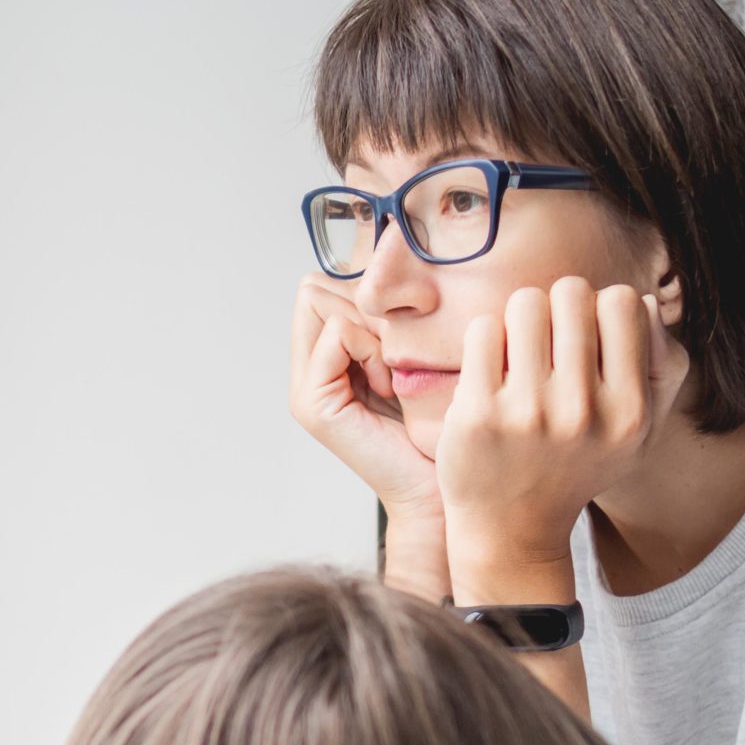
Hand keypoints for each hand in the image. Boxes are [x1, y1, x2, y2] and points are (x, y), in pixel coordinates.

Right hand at [289, 273, 441, 518]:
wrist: (440, 488)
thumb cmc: (439, 428)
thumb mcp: (413, 357)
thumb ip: (387, 320)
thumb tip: (382, 256)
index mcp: (326, 359)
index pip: (321, 286)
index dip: (362, 296)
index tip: (397, 343)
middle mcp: (306, 372)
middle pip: (314, 289)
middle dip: (362, 309)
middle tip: (394, 358)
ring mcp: (304, 389)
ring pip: (323, 302)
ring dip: (370, 330)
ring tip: (392, 376)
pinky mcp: (311, 403)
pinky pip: (339, 332)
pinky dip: (371, 350)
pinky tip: (388, 388)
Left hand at [433, 277, 689, 561]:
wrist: (511, 531)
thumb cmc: (576, 466)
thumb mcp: (639, 433)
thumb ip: (662, 368)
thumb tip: (642, 300)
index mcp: (629, 411)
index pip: (623, 302)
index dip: (600, 309)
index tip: (583, 340)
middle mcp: (583, 412)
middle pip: (572, 292)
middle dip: (556, 308)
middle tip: (546, 344)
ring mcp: (528, 413)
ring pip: (526, 303)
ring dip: (519, 321)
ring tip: (519, 356)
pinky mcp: (477, 414)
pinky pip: (484, 330)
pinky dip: (486, 341)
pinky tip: (490, 372)